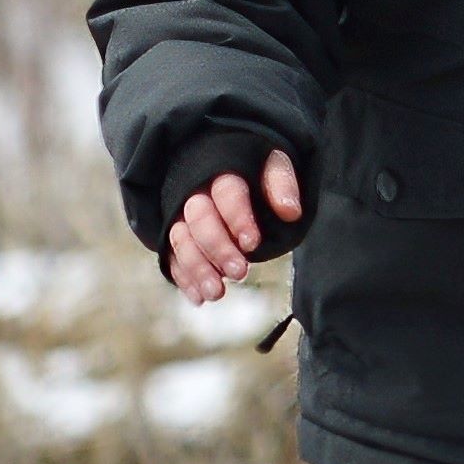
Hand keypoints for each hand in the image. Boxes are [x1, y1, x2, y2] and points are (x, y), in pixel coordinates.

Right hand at [165, 145, 302, 306]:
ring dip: (197, 268)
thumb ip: (282, 183)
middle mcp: (197, 194)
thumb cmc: (256, 172)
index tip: (252, 243)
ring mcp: (182, 217)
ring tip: (217, 293)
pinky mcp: (177, 238)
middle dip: (217, 247)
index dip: (238, 218)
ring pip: (181, 240)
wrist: (227, 169)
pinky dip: (184, 279)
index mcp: (223, 173)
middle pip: (199, 218)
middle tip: (240, 272)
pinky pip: (172, 257)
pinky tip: (199, 297)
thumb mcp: (273, 166)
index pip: (227, 192)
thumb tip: (290, 211)